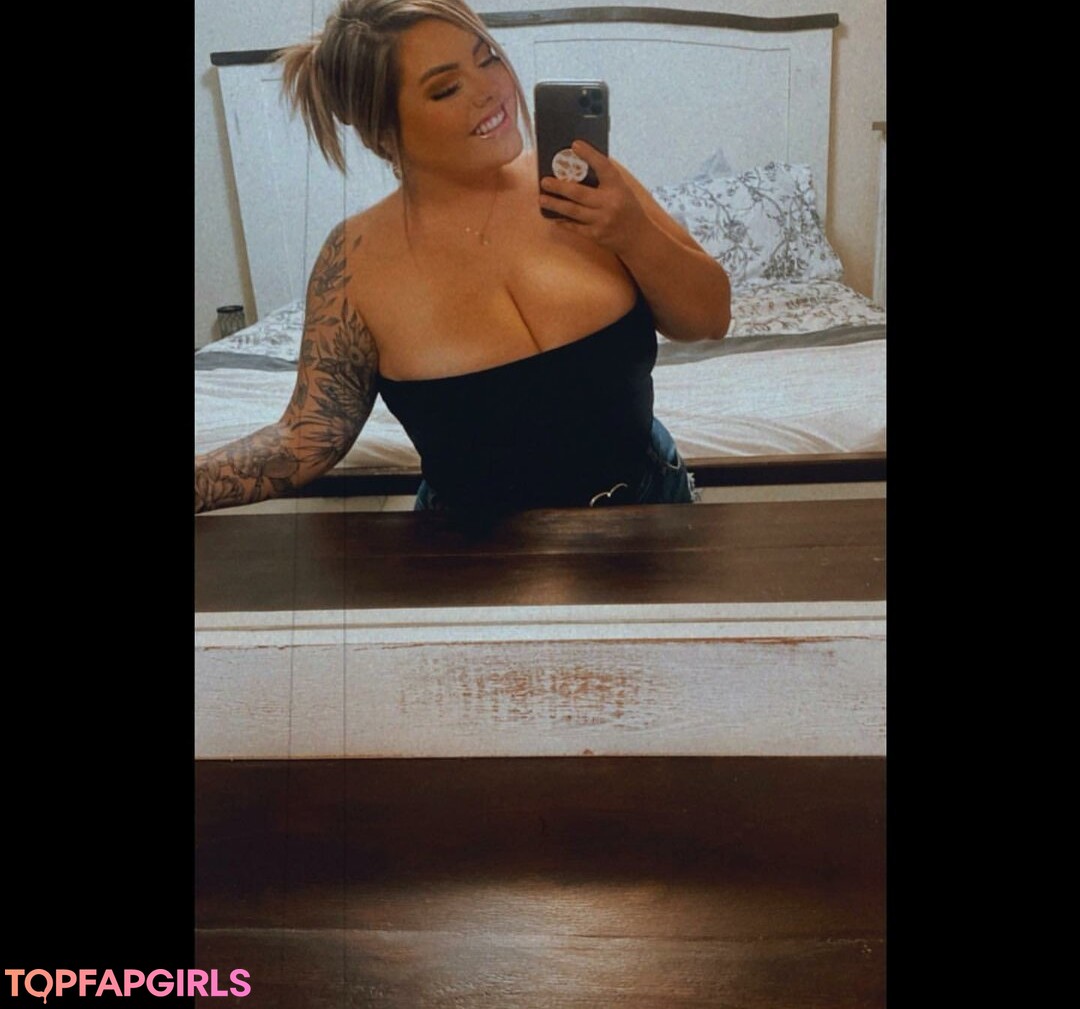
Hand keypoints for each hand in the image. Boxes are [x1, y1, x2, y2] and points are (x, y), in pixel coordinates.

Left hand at [538, 141, 649, 255]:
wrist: (638, 237)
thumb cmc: (627, 209)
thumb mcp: (621, 189)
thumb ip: (603, 180)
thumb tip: (576, 167)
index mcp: (617, 187)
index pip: (603, 166)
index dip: (589, 154)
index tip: (575, 144)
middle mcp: (610, 203)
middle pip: (579, 193)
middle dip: (559, 186)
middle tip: (544, 181)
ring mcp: (602, 220)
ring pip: (573, 211)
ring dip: (555, 204)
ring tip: (542, 199)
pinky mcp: (596, 235)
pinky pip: (575, 227)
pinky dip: (563, 221)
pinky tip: (553, 217)